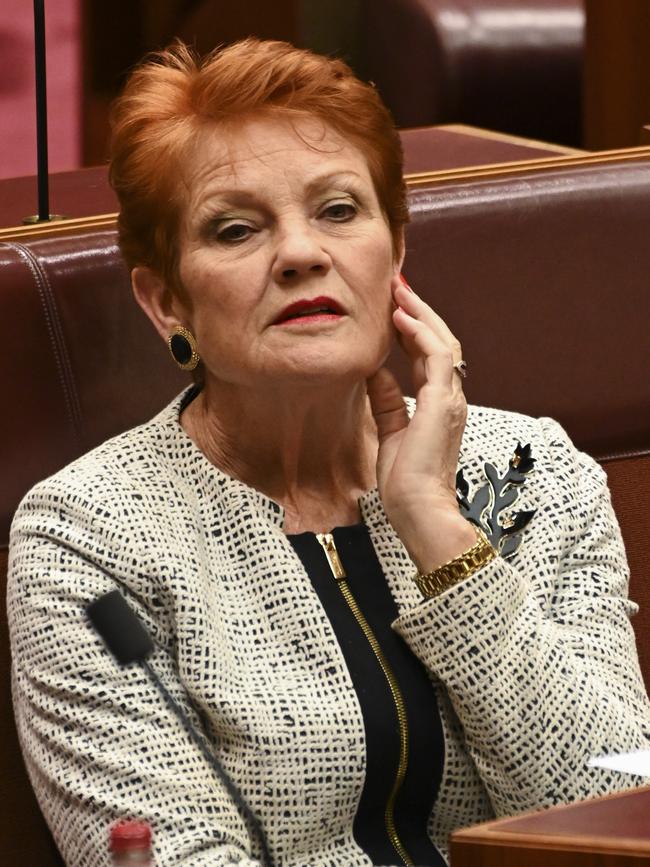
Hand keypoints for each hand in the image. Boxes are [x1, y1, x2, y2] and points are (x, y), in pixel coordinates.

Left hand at [367, 275, 475, 571]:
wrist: (418, 509)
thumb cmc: (406, 481)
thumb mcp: (391, 432)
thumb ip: (387, 402)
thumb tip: (376, 374)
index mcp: (438, 404)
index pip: (428, 356)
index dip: (412, 329)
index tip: (393, 309)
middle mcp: (450, 397)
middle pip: (440, 341)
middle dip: (419, 312)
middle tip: (397, 287)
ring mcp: (450, 398)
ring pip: (443, 342)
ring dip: (421, 314)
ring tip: (399, 292)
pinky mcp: (444, 402)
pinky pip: (439, 356)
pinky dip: (421, 334)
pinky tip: (401, 318)